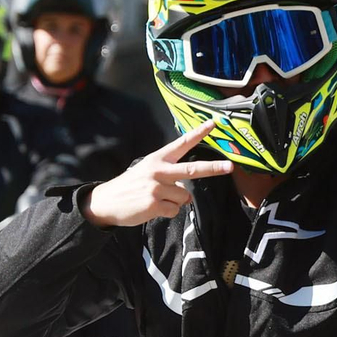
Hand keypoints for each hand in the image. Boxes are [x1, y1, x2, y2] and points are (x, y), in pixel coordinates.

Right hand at [82, 124, 235, 227]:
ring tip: (156, 199)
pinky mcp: (154, 203)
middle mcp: (158, 170)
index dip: (197, 134)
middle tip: (230, 167)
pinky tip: (152, 208)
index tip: (212, 124)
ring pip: (184, 197)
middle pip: (192, 169)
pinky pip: (175, 210)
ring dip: (174, 202)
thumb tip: (186, 191)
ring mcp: (156, 187)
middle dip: (213, 168)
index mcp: (157, 159)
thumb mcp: (147, 172)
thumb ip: (169, 176)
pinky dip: (167, 212)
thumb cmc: (131, 187)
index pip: (181, 144)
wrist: (106, 202)